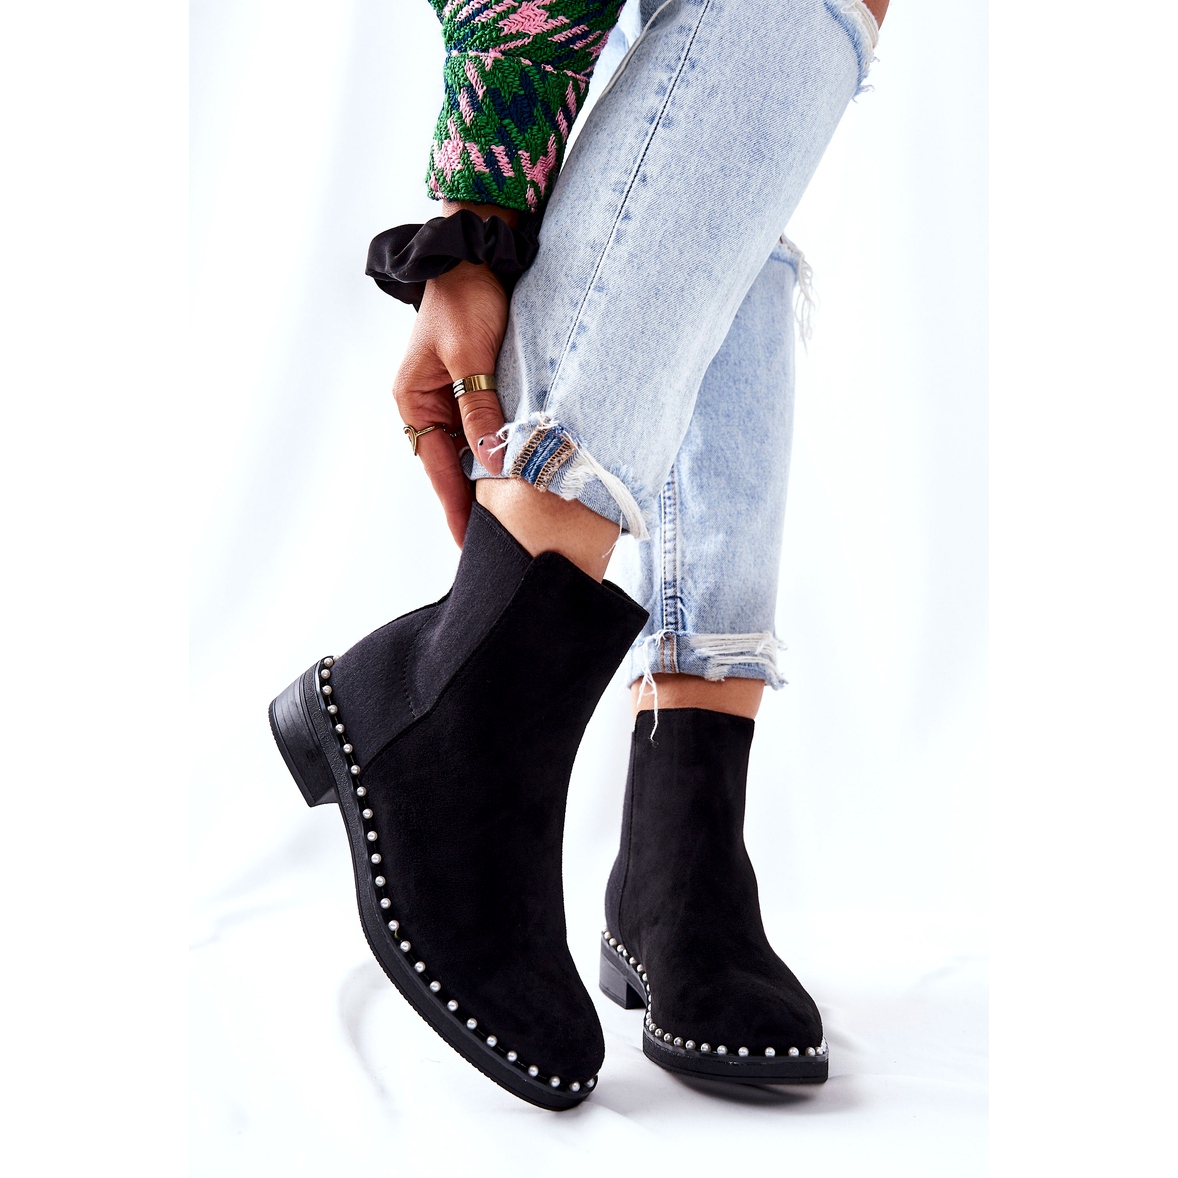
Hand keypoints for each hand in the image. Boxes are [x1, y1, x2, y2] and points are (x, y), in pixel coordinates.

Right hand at [392, 258, 509, 546]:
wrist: (479, 252)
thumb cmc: (466, 299)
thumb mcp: (470, 356)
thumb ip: (479, 409)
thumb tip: (489, 462)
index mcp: (414, 401)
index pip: (437, 468)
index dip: (455, 506)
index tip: (468, 542)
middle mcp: (429, 405)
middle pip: (453, 465)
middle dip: (475, 499)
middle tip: (500, 537)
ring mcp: (452, 398)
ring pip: (474, 449)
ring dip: (493, 474)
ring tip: (515, 514)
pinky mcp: (477, 387)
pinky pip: (489, 428)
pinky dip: (504, 448)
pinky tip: (523, 469)